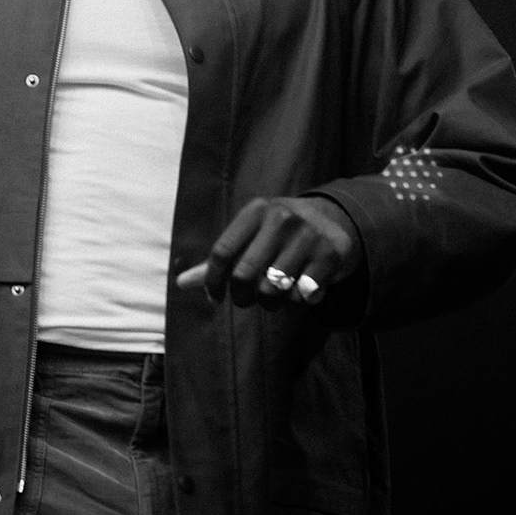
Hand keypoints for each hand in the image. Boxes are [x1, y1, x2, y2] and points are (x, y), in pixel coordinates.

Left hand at [173, 196, 361, 308]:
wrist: (335, 219)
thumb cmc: (279, 233)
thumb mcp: (250, 235)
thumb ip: (219, 260)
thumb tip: (181, 283)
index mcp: (256, 211)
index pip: (222, 252)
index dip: (213, 281)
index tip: (215, 296)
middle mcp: (281, 218)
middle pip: (244, 275)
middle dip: (241, 297)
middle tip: (246, 301)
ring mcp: (308, 235)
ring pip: (273, 290)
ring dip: (270, 303)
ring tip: (274, 297)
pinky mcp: (331, 254)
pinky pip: (302, 296)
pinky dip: (298, 301)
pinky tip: (301, 291)